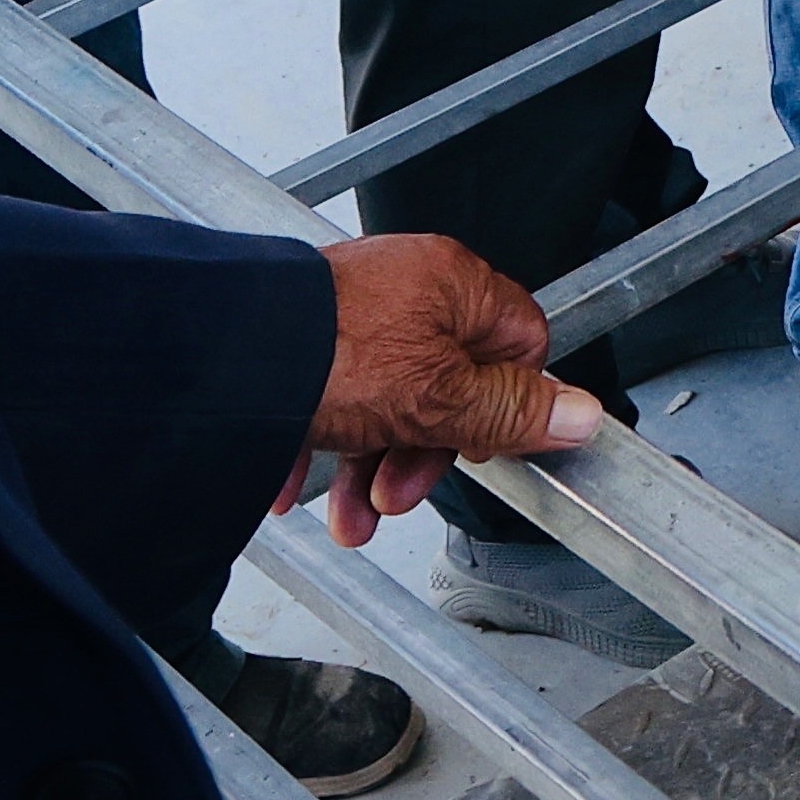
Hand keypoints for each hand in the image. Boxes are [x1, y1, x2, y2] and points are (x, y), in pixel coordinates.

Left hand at [296, 231, 607, 542]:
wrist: (219, 357)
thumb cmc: (327, 356)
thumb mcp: (441, 400)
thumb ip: (512, 412)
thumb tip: (581, 415)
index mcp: (454, 285)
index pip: (519, 341)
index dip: (507, 403)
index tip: (482, 444)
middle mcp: (404, 287)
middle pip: (446, 380)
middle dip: (423, 454)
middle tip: (401, 492)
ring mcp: (348, 311)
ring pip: (384, 398)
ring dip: (371, 467)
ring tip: (351, 514)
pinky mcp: (300, 336)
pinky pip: (329, 395)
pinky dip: (322, 445)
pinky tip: (299, 485)